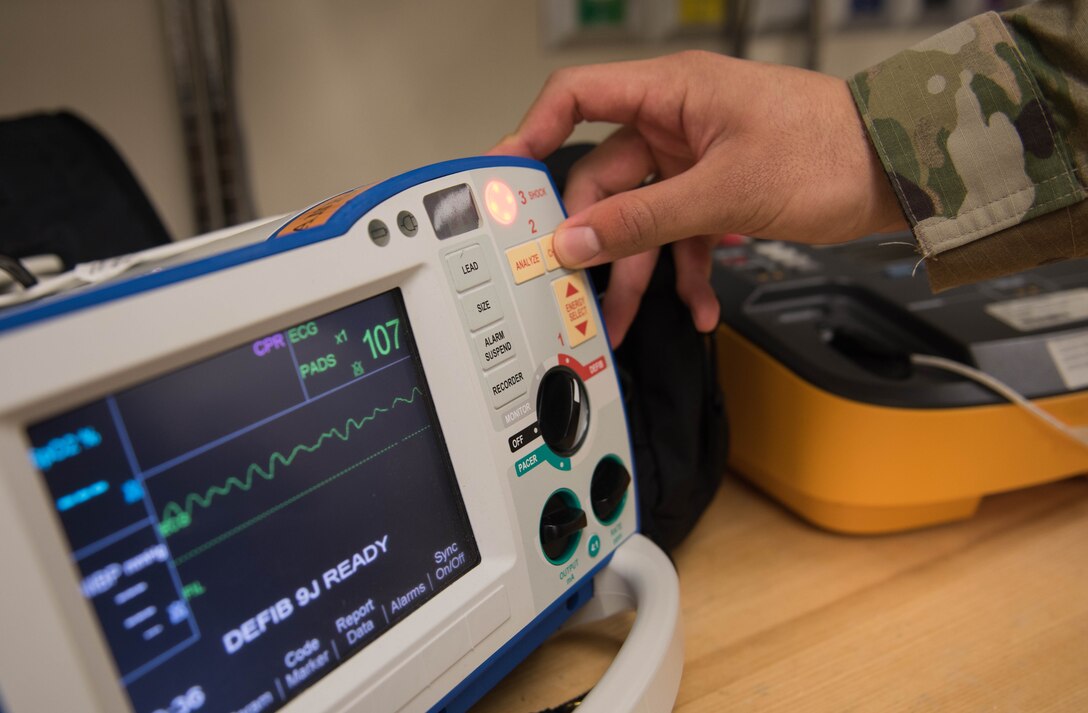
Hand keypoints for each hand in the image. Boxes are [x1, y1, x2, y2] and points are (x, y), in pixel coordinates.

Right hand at [488, 51, 905, 345]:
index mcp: (671, 94)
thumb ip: (644, 219)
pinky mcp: (719, 194)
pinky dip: (687, 272)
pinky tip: (699, 307)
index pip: (576, 97)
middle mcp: (675, 123)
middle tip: (574, 286)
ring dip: (639, 271)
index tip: (504, 183)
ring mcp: (696, 161)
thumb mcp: (726, 191)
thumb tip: (575, 240)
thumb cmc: (828, 152)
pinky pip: (683, 236)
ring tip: (630, 321)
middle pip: (605, 179)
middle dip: (595, 239)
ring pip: (643, 218)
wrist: (897, 174)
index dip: (532, 134)